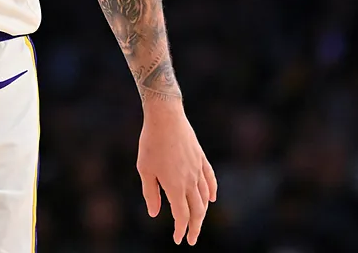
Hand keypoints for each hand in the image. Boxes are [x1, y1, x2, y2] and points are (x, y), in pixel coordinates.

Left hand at [137, 100, 216, 244]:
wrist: (165, 117)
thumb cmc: (151, 143)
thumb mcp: (145, 170)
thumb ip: (151, 193)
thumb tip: (154, 214)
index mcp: (175, 186)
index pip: (182, 215)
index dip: (181, 230)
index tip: (178, 239)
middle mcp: (190, 180)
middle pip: (198, 211)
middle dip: (195, 227)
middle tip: (192, 239)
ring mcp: (198, 169)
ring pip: (205, 197)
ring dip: (203, 213)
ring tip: (198, 222)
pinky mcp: (201, 158)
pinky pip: (210, 179)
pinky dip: (212, 191)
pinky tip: (212, 198)